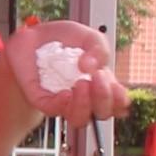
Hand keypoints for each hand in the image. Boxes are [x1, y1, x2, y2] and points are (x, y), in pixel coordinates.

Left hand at [9, 17, 126, 123]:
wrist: (35, 36)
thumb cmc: (65, 40)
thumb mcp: (89, 37)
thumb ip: (99, 49)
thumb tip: (90, 66)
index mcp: (101, 84)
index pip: (117, 103)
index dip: (120, 101)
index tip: (117, 87)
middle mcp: (85, 97)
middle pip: (102, 113)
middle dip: (104, 98)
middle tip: (97, 77)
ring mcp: (65, 101)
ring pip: (79, 119)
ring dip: (84, 104)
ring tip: (82, 83)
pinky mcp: (43, 100)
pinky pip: (54, 110)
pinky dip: (62, 104)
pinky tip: (65, 92)